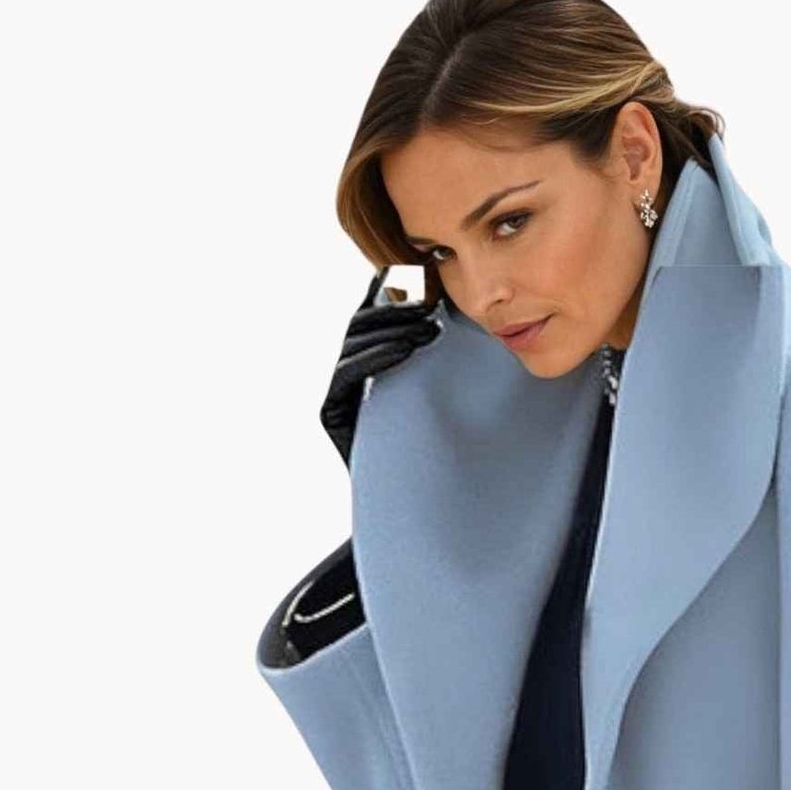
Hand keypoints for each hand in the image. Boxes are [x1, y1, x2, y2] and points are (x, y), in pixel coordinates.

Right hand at [320, 271, 443, 464]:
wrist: (409, 508)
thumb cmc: (430, 456)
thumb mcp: (437, 402)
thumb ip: (435, 365)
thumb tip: (460, 325)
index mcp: (367, 368)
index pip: (375, 320)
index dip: (394, 296)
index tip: (426, 282)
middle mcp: (347, 378)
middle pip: (362, 326)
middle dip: (397, 310)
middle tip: (432, 304)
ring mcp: (335, 395)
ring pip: (355, 346)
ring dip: (392, 330)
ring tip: (428, 326)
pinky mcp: (330, 414)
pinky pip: (349, 374)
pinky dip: (376, 357)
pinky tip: (405, 349)